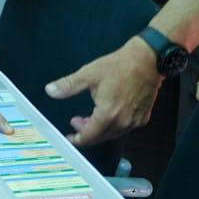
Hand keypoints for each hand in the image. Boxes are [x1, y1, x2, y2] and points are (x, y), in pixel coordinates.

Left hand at [44, 40, 161, 146]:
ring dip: (99, 129)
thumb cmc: (118, 66)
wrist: (148, 60)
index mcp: (108, 114)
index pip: (90, 136)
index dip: (77, 139)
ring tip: (90, 117)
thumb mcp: (89, 74)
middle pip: (101, 137)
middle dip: (86, 132)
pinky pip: (125, 128)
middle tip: (76, 121)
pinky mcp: (144, 118)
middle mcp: (123, 122)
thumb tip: (50, 91)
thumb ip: (69, 85)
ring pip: (113, 134)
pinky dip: (113, 125)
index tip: (69, 136)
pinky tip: (108, 114)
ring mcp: (135, 121)